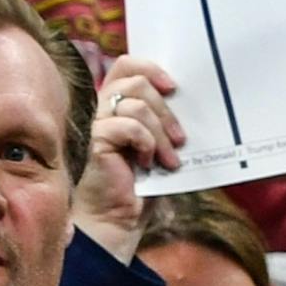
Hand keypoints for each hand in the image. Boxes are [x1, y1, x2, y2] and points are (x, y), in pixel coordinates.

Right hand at [73, 57, 188, 259]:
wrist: (117, 220)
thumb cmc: (139, 187)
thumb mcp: (159, 147)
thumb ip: (163, 121)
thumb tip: (189, 102)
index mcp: (115, 105)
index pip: (127, 65)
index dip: (151, 68)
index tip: (174, 88)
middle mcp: (102, 108)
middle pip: (135, 80)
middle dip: (166, 110)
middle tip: (181, 139)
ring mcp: (96, 123)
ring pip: (136, 104)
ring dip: (161, 133)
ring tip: (170, 160)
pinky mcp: (96, 140)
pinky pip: (129, 126)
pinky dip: (147, 144)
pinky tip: (148, 164)